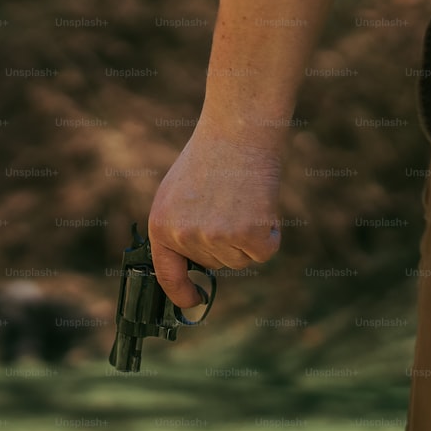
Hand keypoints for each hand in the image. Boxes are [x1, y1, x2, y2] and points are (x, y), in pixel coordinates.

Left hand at [148, 119, 282, 307]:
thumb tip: (194, 265)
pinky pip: (263, 253)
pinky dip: (269, 233)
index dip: (182, 293)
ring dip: (248, 236)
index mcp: (161, 226)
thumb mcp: (177, 195)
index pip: (168, 275)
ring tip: (242, 198)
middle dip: (226, 240)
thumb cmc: (211, 156)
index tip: (194, 300)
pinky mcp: (248, 235)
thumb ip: (179, 230)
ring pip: (240, 260)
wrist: (239, 129)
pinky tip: (262, 204)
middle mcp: (185, 237)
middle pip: (215, 264)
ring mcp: (217, 238)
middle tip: (228, 201)